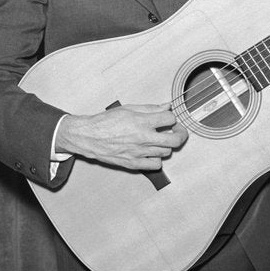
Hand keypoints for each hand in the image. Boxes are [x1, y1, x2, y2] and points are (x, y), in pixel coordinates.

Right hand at [57, 103, 187, 170]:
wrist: (88, 137)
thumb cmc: (105, 122)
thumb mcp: (127, 109)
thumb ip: (149, 108)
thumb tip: (167, 106)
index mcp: (141, 122)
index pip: (170, 118)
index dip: (171, 117)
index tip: (168, 118)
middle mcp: (143, 138)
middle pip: (176, 139)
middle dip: (181, 133)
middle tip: (177, 130)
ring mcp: (140, 153)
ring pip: (167, 152)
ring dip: (165, 145)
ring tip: (157, 140)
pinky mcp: (134, 164)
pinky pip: (156, 165)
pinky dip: (156, 159)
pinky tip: (150, 152)